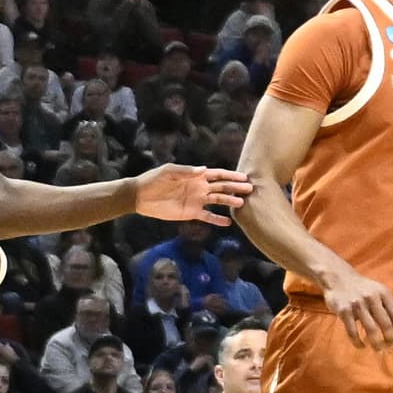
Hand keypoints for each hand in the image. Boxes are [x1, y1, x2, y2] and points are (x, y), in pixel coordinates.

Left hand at [134, 162, 250, 225]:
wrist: (141, 196)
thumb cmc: (154, 179)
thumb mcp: (169, 171)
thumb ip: (186, 171)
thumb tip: (204, 169)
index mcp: (196, 176)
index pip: (218, 175)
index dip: (231, 175)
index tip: (244, 176)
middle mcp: (200, 188)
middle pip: (222, 187)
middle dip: (236, 188)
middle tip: (251, 189)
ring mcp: (197, 201)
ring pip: (218, 201)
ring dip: (230, 202)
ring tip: (242, 204)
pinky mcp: (191, 213)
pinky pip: (207, 217)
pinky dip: (217, 220)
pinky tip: (228, 223)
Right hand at [322, 267, 392, 349]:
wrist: (338, 277)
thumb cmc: (361, 287)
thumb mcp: (377, 290)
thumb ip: (387, 305)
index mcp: (383, 293)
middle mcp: (372, 298)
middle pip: (386, 324)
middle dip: (389, 339)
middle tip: (389, 347)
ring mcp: (358, 305)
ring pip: (371, 330)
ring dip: (376, 344)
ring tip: (378, 350)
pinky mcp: (344, 311)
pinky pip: (353, 332)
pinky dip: (358, 342)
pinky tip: (361, 346)